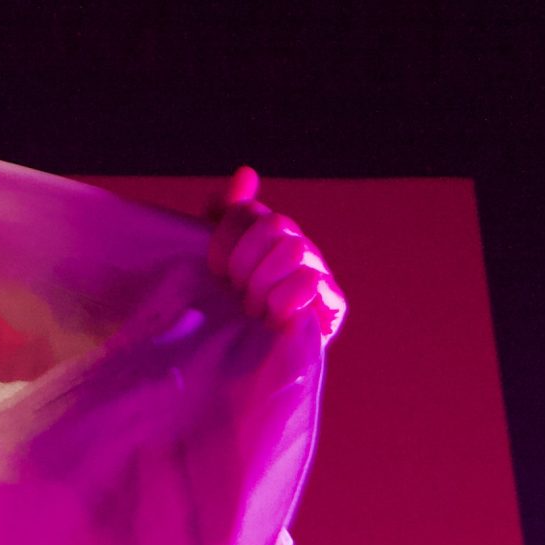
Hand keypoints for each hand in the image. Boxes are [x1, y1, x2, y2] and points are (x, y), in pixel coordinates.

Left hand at [207, 167, 346, 339]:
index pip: (253, 211)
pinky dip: (283, 300)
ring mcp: (319, 275)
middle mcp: (298, 248)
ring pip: (294, 248)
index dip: (226, 239)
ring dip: (263, 285)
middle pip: (275, 225)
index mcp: (270, 234)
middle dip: (245, 264)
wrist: (230, 371)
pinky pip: (311, 282)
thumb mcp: (211, 261)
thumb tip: (248, 174)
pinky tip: (273, 319)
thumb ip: (223, 214)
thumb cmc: (220, 314)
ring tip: (254, 311)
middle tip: (237, 295)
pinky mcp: (333, 307)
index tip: (216, 271)